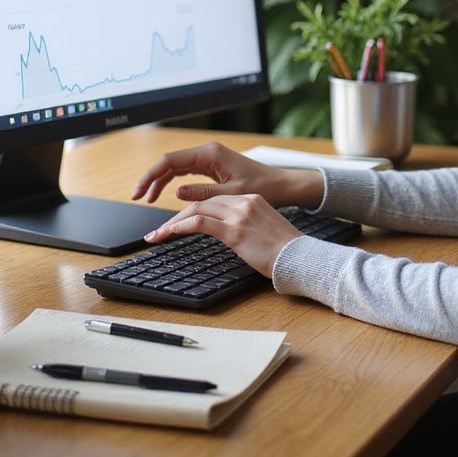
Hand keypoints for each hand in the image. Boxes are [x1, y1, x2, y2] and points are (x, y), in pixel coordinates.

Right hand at [131, 140, 321, 208]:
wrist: (281, 185)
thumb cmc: (261, 187)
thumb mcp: (231, 194)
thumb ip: (203, 193)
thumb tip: (177, 192)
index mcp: (210, 154)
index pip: (171, 161)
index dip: (152, 176)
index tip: (139, 192)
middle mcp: (207, 152)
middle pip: (170, 162)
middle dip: (152, 178)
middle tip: (137, 197)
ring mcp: (209, 158)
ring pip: (176, 167)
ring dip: (160, 181)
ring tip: (147, 199)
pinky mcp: (212, 167)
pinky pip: (186, 172)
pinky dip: (173, 182)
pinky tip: (164, 194)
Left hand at [144, 195, 300, 277]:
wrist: (299, 257)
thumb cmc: (285, 251)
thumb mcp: (264, 230)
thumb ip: (245, 226)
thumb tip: (230, 235)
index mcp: (251, 199)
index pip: (214, 200)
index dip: (193, 210)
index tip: (179, 222)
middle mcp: (244, 202)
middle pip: (202, 203)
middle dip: (177, 216)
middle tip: (161, 230)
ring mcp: (239, 214)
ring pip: (196, 210)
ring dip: (172, 223)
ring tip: (157, 235)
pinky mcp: (234, 230)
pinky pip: (200, 223)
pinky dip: (180, 226)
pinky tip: (169, 234)